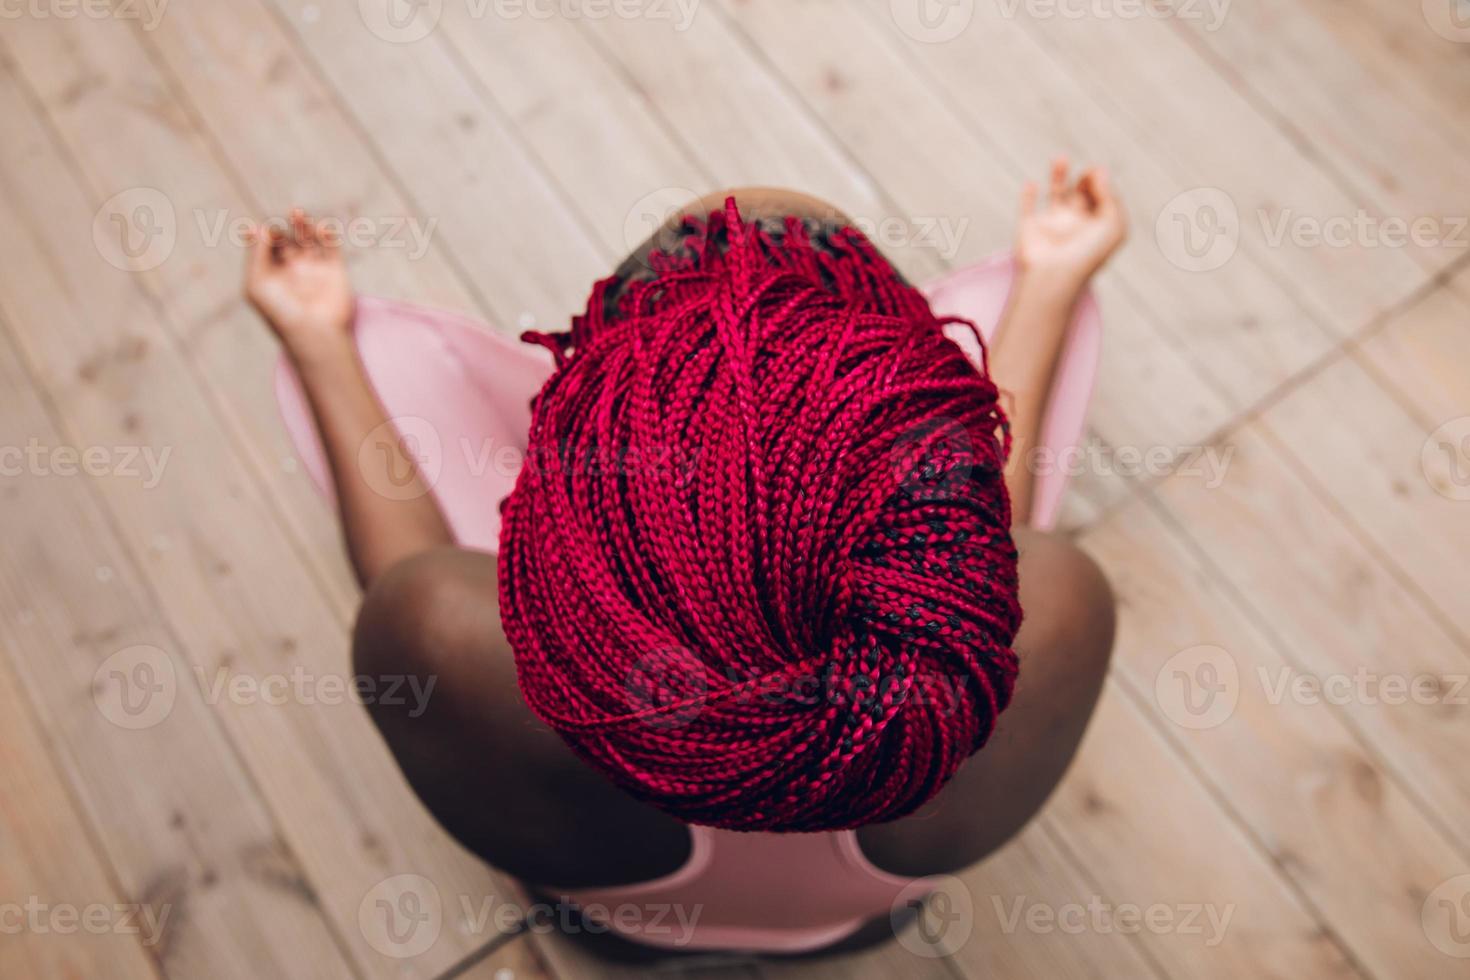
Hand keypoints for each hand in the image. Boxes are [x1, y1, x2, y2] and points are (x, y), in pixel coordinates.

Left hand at [244, 208, 354, 359]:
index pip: (267, 245)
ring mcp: (315, 269)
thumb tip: (261, 226)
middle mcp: (294, 269)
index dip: (264, 234)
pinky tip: (320, 227)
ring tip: (297, 212)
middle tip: (281, 225)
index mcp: (273, 273)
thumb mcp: (257, 282)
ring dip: (304, 224)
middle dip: (284, 228)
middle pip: (288, 239)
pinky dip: (327, 234)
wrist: (313, 332)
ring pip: (310, 239)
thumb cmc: (280, 312)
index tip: (262, 231)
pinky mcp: (335, 271)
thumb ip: (256, 253)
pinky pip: (332, 247)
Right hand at [1015, 157, 1126, 288]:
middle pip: (1082, 193)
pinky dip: (1027, 195)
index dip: (1101, 182)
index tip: (1096, 174)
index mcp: (1096, 226)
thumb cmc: (1087, 255)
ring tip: (1061, 158)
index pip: (1102, 197)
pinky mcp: (1029, 227)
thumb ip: (1111, 196)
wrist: (1055, 275)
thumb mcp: (1114, 225)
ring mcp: (1051, 225)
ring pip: (1056, 194)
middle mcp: (1075, 224)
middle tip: (1087, 175)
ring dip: (1058, 175)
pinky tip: (1031, 185)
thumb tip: (1099, 172)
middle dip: (1086, 180)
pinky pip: (1027, 207)